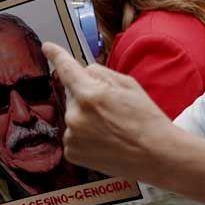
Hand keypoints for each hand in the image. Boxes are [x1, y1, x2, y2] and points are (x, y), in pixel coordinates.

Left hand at [42, 42, 173, 179]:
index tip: (48, 48)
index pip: (66, 69)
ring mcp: (72, 137)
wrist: (156, 156)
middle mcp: (75, 116)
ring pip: (74, 115)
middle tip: (112, 109)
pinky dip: (84, 135)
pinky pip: (73, 135)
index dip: (56, 56)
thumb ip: (100, 74)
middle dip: (87, 96)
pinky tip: (104, 140)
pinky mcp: (72, 153)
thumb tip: (83, 72)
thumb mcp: (128, 85)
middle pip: (73, 95)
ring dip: (86, 117)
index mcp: (89, 95)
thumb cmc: (147, 120)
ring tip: (112, 128)